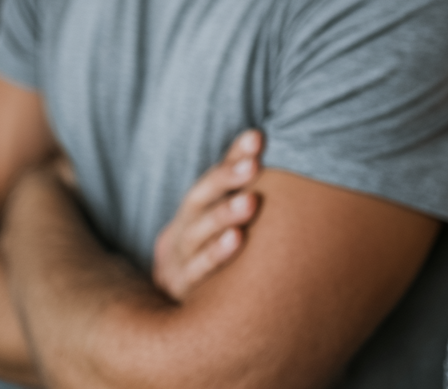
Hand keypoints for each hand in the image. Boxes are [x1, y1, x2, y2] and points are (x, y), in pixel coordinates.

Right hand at [152, 129, 261, 301]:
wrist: (177, 309)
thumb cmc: (216, 252)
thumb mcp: (225, 218)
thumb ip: (245, 186)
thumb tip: (270, 142)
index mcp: (195, 207)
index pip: (214, 175)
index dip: (233, 157)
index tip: (257, 137)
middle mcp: (182, 228)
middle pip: (201, 198)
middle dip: (228, 179)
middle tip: (254, 165)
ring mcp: (177, 259)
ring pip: (197, 233)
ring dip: (223, 215)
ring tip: (250, 202)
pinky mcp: (180, 290)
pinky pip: (196, 272)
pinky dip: (215, 255)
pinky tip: (236, 240)